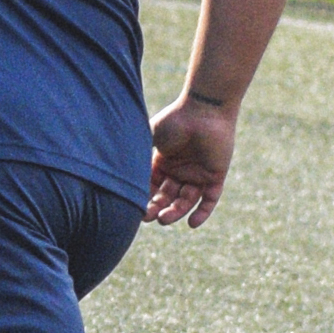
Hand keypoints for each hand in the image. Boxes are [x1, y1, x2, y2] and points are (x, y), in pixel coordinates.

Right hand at [146, 95, 235, 227]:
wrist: (205, 108)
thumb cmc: (176, 119)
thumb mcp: (152, 136)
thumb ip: (139, 152)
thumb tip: (117, 168)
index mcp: (164, 161)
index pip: (153, 187)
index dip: (146, 198)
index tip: (136, 207)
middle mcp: (181, 170)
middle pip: (168, 196)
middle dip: (158, 208)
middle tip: (148, 217)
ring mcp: (199, 174)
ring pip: (186, 200)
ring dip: (175, 212)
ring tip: (163, 219)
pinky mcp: (215, 175)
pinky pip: (210, 199)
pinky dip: (203, 212)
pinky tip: (192, 224)